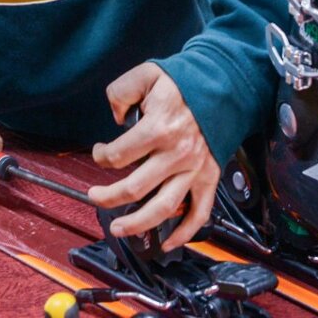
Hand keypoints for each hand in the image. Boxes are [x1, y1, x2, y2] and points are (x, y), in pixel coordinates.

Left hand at [88, 62, 220, 251]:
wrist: (223, 85)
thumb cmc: (183, 82)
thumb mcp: (146, 74)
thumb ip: (121, 92)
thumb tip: (116, 117)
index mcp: (159, 128)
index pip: (119, 155)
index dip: (102, 156)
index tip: (99, 153)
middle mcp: (177, 153)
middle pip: (135, 188)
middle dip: (108, 197)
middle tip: (95, 196)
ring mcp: (194, 168)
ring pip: (164, 208)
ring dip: (138, 224)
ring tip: (118, 229)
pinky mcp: (209, 177)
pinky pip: (199, 212)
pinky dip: (185, 232)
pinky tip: (168, 243)